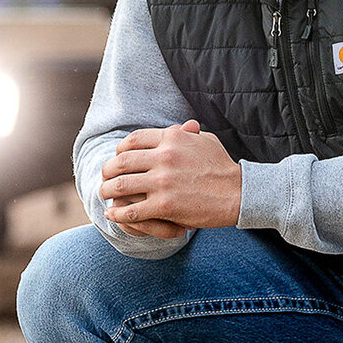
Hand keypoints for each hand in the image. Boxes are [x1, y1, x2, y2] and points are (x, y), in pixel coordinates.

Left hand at [100, 120, 241, 236]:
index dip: (119, 150)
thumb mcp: (205, 140)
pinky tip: (112, 215)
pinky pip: (132, 211)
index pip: (133, 140)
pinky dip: (117, 214)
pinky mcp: (164, 205)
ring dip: (107, 191)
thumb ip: (187, 133)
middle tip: (104, 177)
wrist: (239, 193)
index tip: (116, 158)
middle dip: (107, 170)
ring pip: (121, 186)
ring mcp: (163, 182)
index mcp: (171, 138)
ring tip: (104, 194)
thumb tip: (181, 126)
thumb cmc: (223, 166)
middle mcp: (164, 157)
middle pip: (121, 161)